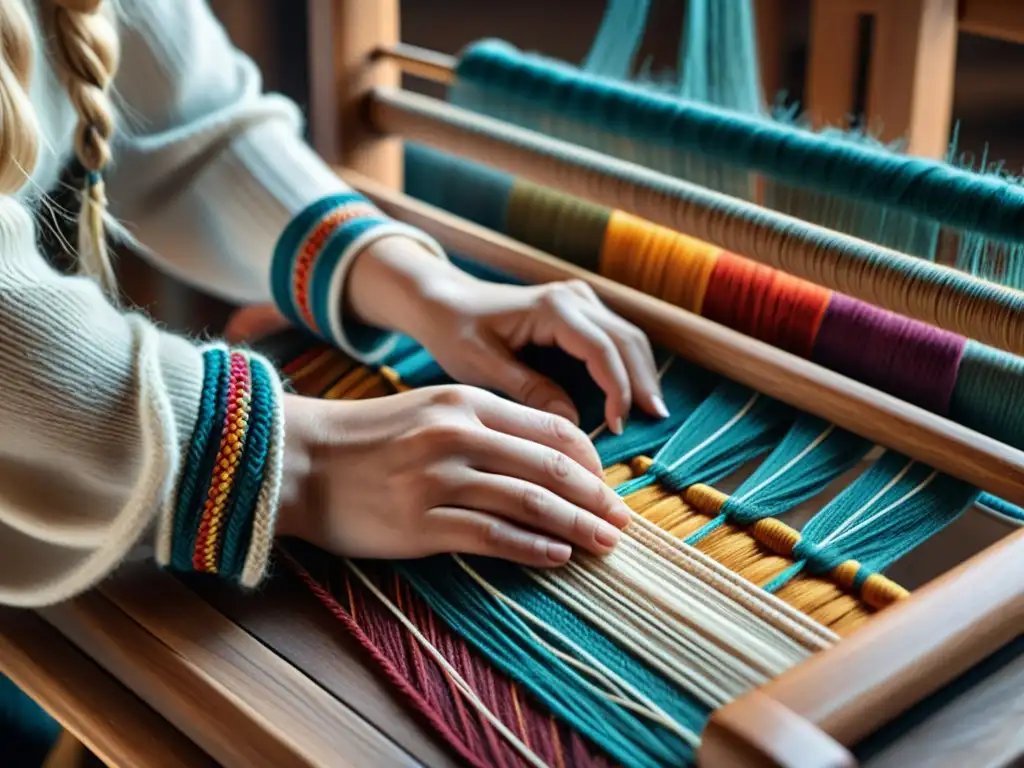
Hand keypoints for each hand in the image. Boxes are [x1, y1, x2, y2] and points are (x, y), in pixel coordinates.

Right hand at [276, 387, 631, 565]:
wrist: (298, 460)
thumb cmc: (367, 438)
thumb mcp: (429, 410)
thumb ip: (484, 425)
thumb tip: (546, 454)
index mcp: (465, 402)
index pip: (552, 429)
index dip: (591, 461)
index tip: (607, 486)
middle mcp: (457, 435)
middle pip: (551, 466)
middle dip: (597, 497)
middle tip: (623, 521)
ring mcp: (438, 479)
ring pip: (529, 502)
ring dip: (577, 525)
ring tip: (605, 543)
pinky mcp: (420, 523)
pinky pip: (492, 536)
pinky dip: (533, 547)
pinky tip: (558, 556)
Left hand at [348, 237, 667, 432]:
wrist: (444, 301)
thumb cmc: (455, 331)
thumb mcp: (481, 366)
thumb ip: (526, 391)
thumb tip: (572, 422)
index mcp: (551, 308)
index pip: (601, 349)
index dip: (617, 389)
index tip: (618, 425)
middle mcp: (573, 297)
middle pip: (626, 340)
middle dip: (642, 382)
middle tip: (656, 421)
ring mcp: (580, 300)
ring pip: (628, 336)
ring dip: (642, 373)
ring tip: (653, 412)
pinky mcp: (580, 310)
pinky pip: (615, 337)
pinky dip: (628, 365)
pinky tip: (634, 395)